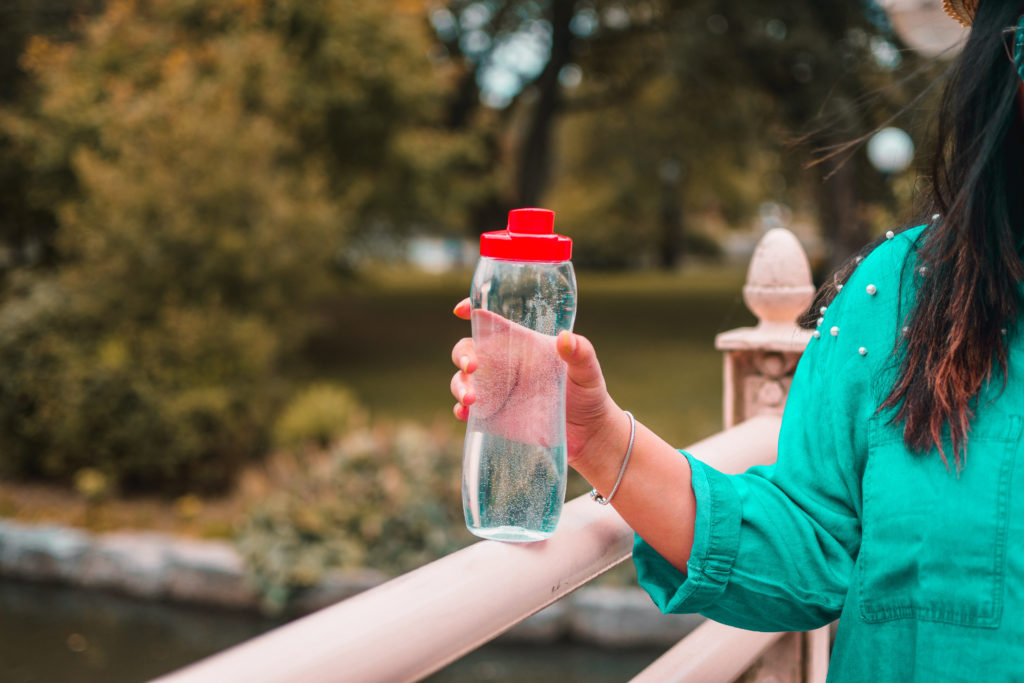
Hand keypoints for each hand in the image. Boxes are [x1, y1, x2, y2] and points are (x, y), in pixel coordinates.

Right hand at [450, 298, 620, 466]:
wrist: (588, 433)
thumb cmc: (588, 393)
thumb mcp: (588, 371)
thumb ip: (580, 353)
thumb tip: (565, 338)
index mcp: (521, 344)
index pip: (492, 321)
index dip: (473, 310)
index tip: (461, 310)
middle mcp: (503, 364)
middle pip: (468, 349)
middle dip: (462, 354)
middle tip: (471, 366)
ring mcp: (495, 390)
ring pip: (462, 380)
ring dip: (459, 385)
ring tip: (470, 400)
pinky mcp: (493, 416)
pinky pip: (468, 411)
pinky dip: (461, 411)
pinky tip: (466, 414)